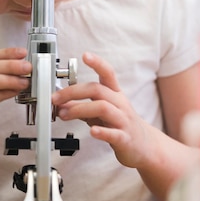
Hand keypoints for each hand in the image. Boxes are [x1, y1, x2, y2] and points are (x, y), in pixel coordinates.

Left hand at [51, 52, 152, 168]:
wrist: (144, 145)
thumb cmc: (120, 124)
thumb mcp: (101, 111)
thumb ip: (81, 106)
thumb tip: (60, 103)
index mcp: (114, 94)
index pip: (108, 73)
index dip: (97, 63)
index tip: (85, 55)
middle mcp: (120, 103)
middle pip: (97, 90)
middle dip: (73, 92)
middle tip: (55, 98)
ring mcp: (123, 120)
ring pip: (103, 108)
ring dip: (80, 109)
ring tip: (64, 114)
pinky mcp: (125, 138)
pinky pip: (114, 133)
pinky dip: (102, 131)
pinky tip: (92, 132)